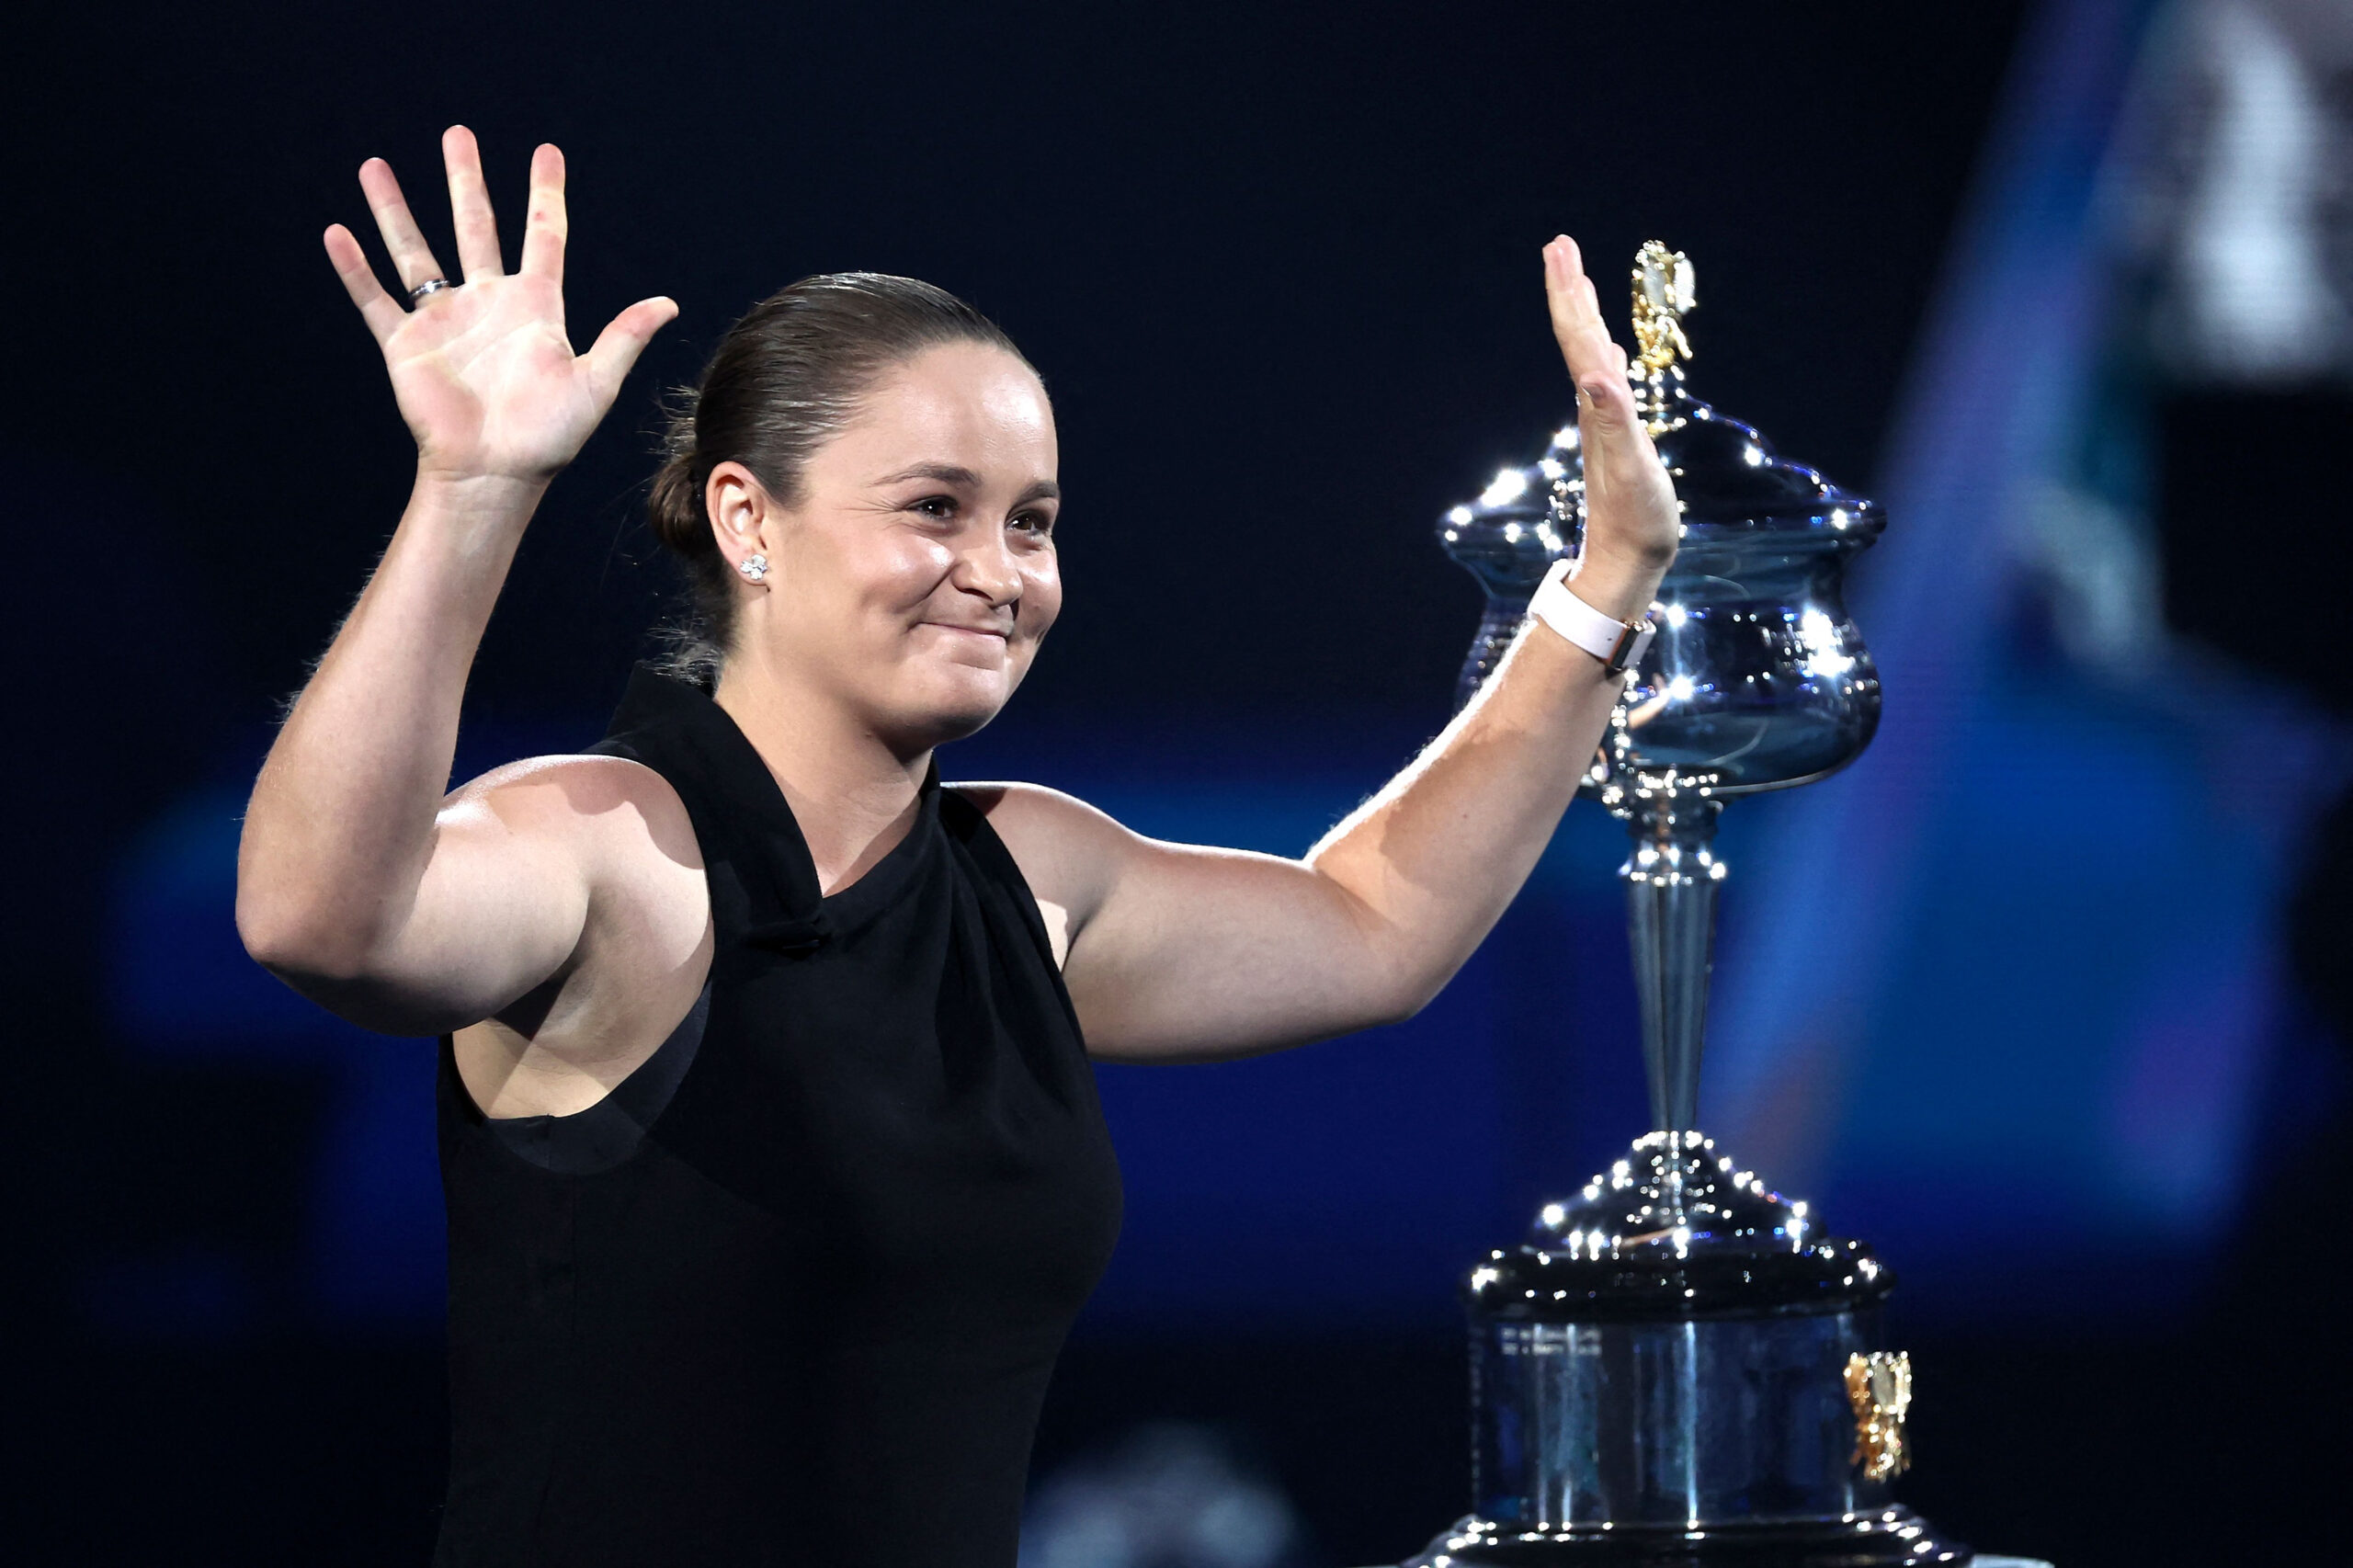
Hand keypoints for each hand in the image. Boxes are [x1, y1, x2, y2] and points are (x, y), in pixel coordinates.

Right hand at [325, 127, 677, 488]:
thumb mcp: (595, 384)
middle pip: (475, 226)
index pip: (543, 235)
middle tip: (458, 134)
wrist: (494, 474)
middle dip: (466, 181)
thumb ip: (623, 338)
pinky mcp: (406, 345)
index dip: (545, 194)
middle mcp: (488, 304)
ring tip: (375, 166)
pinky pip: (375, 298)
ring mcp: (445, 322)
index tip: (546, 151)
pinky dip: (354, 268)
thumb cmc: (548, 437)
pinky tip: (336, 231)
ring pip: (415, 251)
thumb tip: (668, 303)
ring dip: (394, 209)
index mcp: (535, 307)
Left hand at [1541, 235, 1679, 618]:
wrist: (1624, 563)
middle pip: (1577, 338)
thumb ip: (1615, 421)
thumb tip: (1597, 375)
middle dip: (1570, 290)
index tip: (1559, 250)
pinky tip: (1607, 353)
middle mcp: (1593, 407)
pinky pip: (1608, 383)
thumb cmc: (1635, 522)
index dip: (1569, 293)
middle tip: (1561, 245)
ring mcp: (1603, 421)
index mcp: (1597, 406)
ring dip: (1583, 315)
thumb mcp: (1633, 470)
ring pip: (1589, 355)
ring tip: (1579, 281)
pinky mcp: (1616, 437)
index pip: (1577, 339)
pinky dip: (1605, 356)